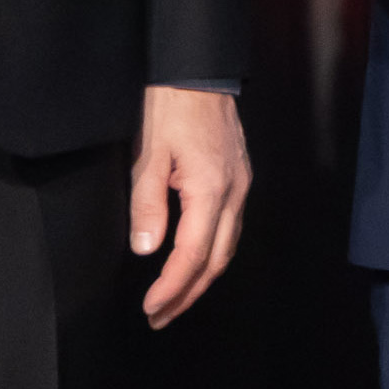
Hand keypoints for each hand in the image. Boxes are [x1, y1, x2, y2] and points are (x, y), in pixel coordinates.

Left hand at [132, 86, 250, 329]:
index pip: (193, 254)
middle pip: (217, 260)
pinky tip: (193, 260)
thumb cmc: (171, 108)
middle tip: (160, 317)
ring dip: (201, 277)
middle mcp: (234, 193)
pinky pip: (230, 228)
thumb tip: (146, 249)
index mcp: (211, 189)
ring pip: (227, 246)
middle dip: (189, 293)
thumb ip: (147, 205)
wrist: (200, 72)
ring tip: (174, 298)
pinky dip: (211, 254)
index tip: (151, 308)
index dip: (172, 286)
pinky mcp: (239, 178)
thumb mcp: (148, 154)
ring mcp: (241, 186)